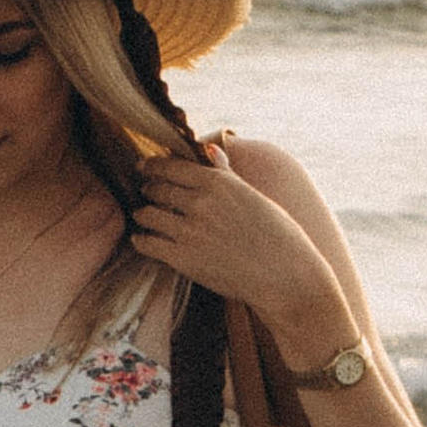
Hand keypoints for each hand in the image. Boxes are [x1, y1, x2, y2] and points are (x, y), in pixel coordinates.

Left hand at [128, 152, 347, 345]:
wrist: (285, 276)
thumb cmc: (278, 235)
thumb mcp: (254, 196)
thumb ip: (227, 173)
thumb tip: (211, 149)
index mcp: (218, 183)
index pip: (173, 166)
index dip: (154, 166)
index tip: (145, 167)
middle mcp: (201, 203)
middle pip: (158, 188)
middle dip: (149, 188)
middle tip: (146, 190)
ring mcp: (189, 231)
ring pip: (148, 215)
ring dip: (143, 214)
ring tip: (143, 215)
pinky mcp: (183, 258)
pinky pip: (148, 244)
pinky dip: (141, 240)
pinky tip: (142, 240)